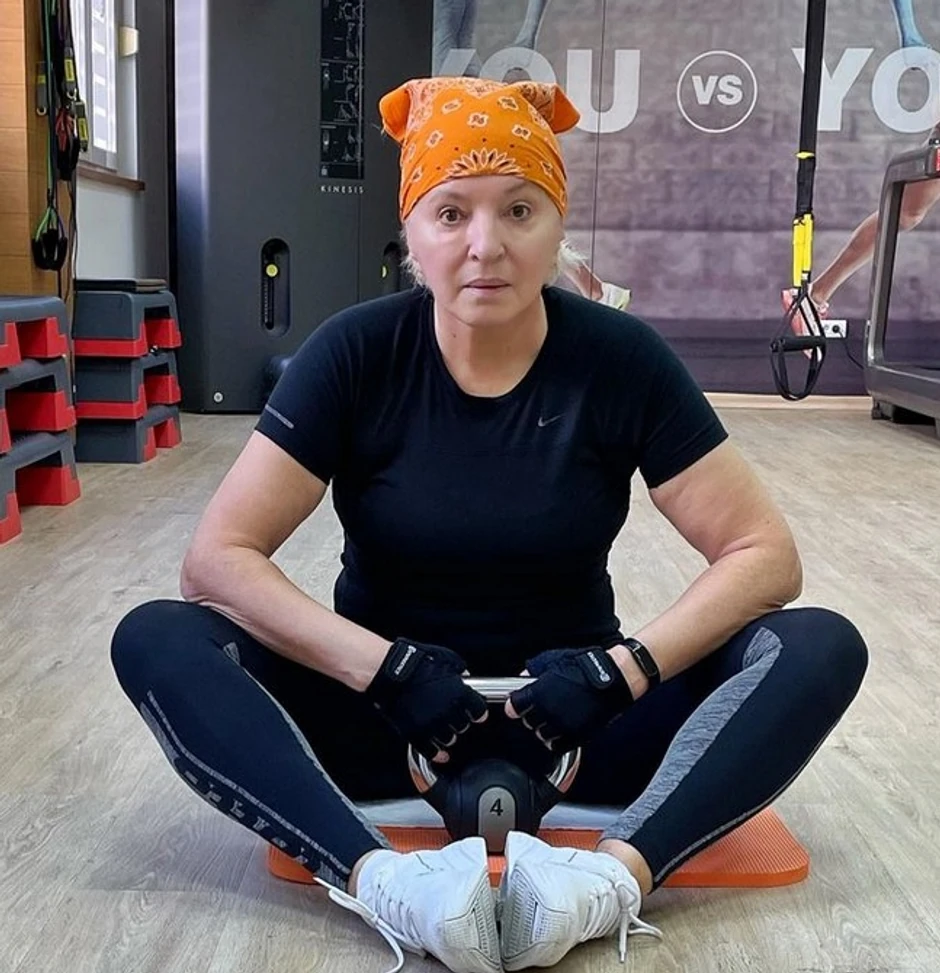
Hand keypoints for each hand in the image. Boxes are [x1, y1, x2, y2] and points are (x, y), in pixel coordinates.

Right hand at [364, 638, 487, 763]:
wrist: (389, 671)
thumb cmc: (415, 662)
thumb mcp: (446, 658)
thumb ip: (459, 669)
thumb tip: (465, 676)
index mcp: (459, 694)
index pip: (478, 711)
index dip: (478, 712)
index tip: (477, 713)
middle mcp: (449, 712)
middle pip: (463, 726)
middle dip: (460, 721)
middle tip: (455, 716)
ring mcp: (432, 725)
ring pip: (449, 739)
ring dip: (448, 734)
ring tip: (443, 728)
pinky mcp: (415, 733)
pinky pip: (430, 751)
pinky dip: (437, 754)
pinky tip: (440, 754)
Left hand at [505, 647, 632, 752]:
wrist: (614, 678)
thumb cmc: (586, 666)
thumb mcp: (554, 659)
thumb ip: (535, 670)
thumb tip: (524, 676)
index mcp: (540, 693)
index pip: (516, 706)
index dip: (515, 704)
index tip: (516, 704)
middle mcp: (549, 711)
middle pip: (528, 721)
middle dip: (530, 714)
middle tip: (536, 708)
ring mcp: (563, 725)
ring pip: (541, 735)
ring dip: (543, 728)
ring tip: (550, 719)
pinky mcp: (577, 735)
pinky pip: (557, 746)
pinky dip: (555, 740)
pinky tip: (559, 730)